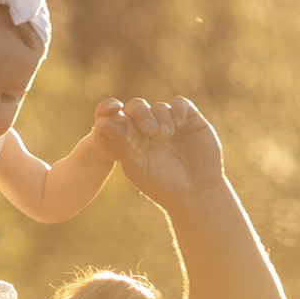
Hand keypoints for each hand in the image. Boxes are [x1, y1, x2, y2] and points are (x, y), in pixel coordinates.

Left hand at [97, 95, 227, 212]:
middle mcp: (149, 129)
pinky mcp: (189, 119)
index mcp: (132, 139)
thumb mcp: (138, 168)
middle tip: (149, 130)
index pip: (120, 119)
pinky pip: (180, 104)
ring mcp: (169, 123)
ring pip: (159, 107)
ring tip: (166, 135)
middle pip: (138, 108)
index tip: (117, 119)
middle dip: (140, 114)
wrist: (196, 193)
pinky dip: (177, 110)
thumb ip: (120, 146)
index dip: (116, 116)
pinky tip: (178, 124)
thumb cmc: (163, 186)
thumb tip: (103, 124)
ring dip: (161, 118)